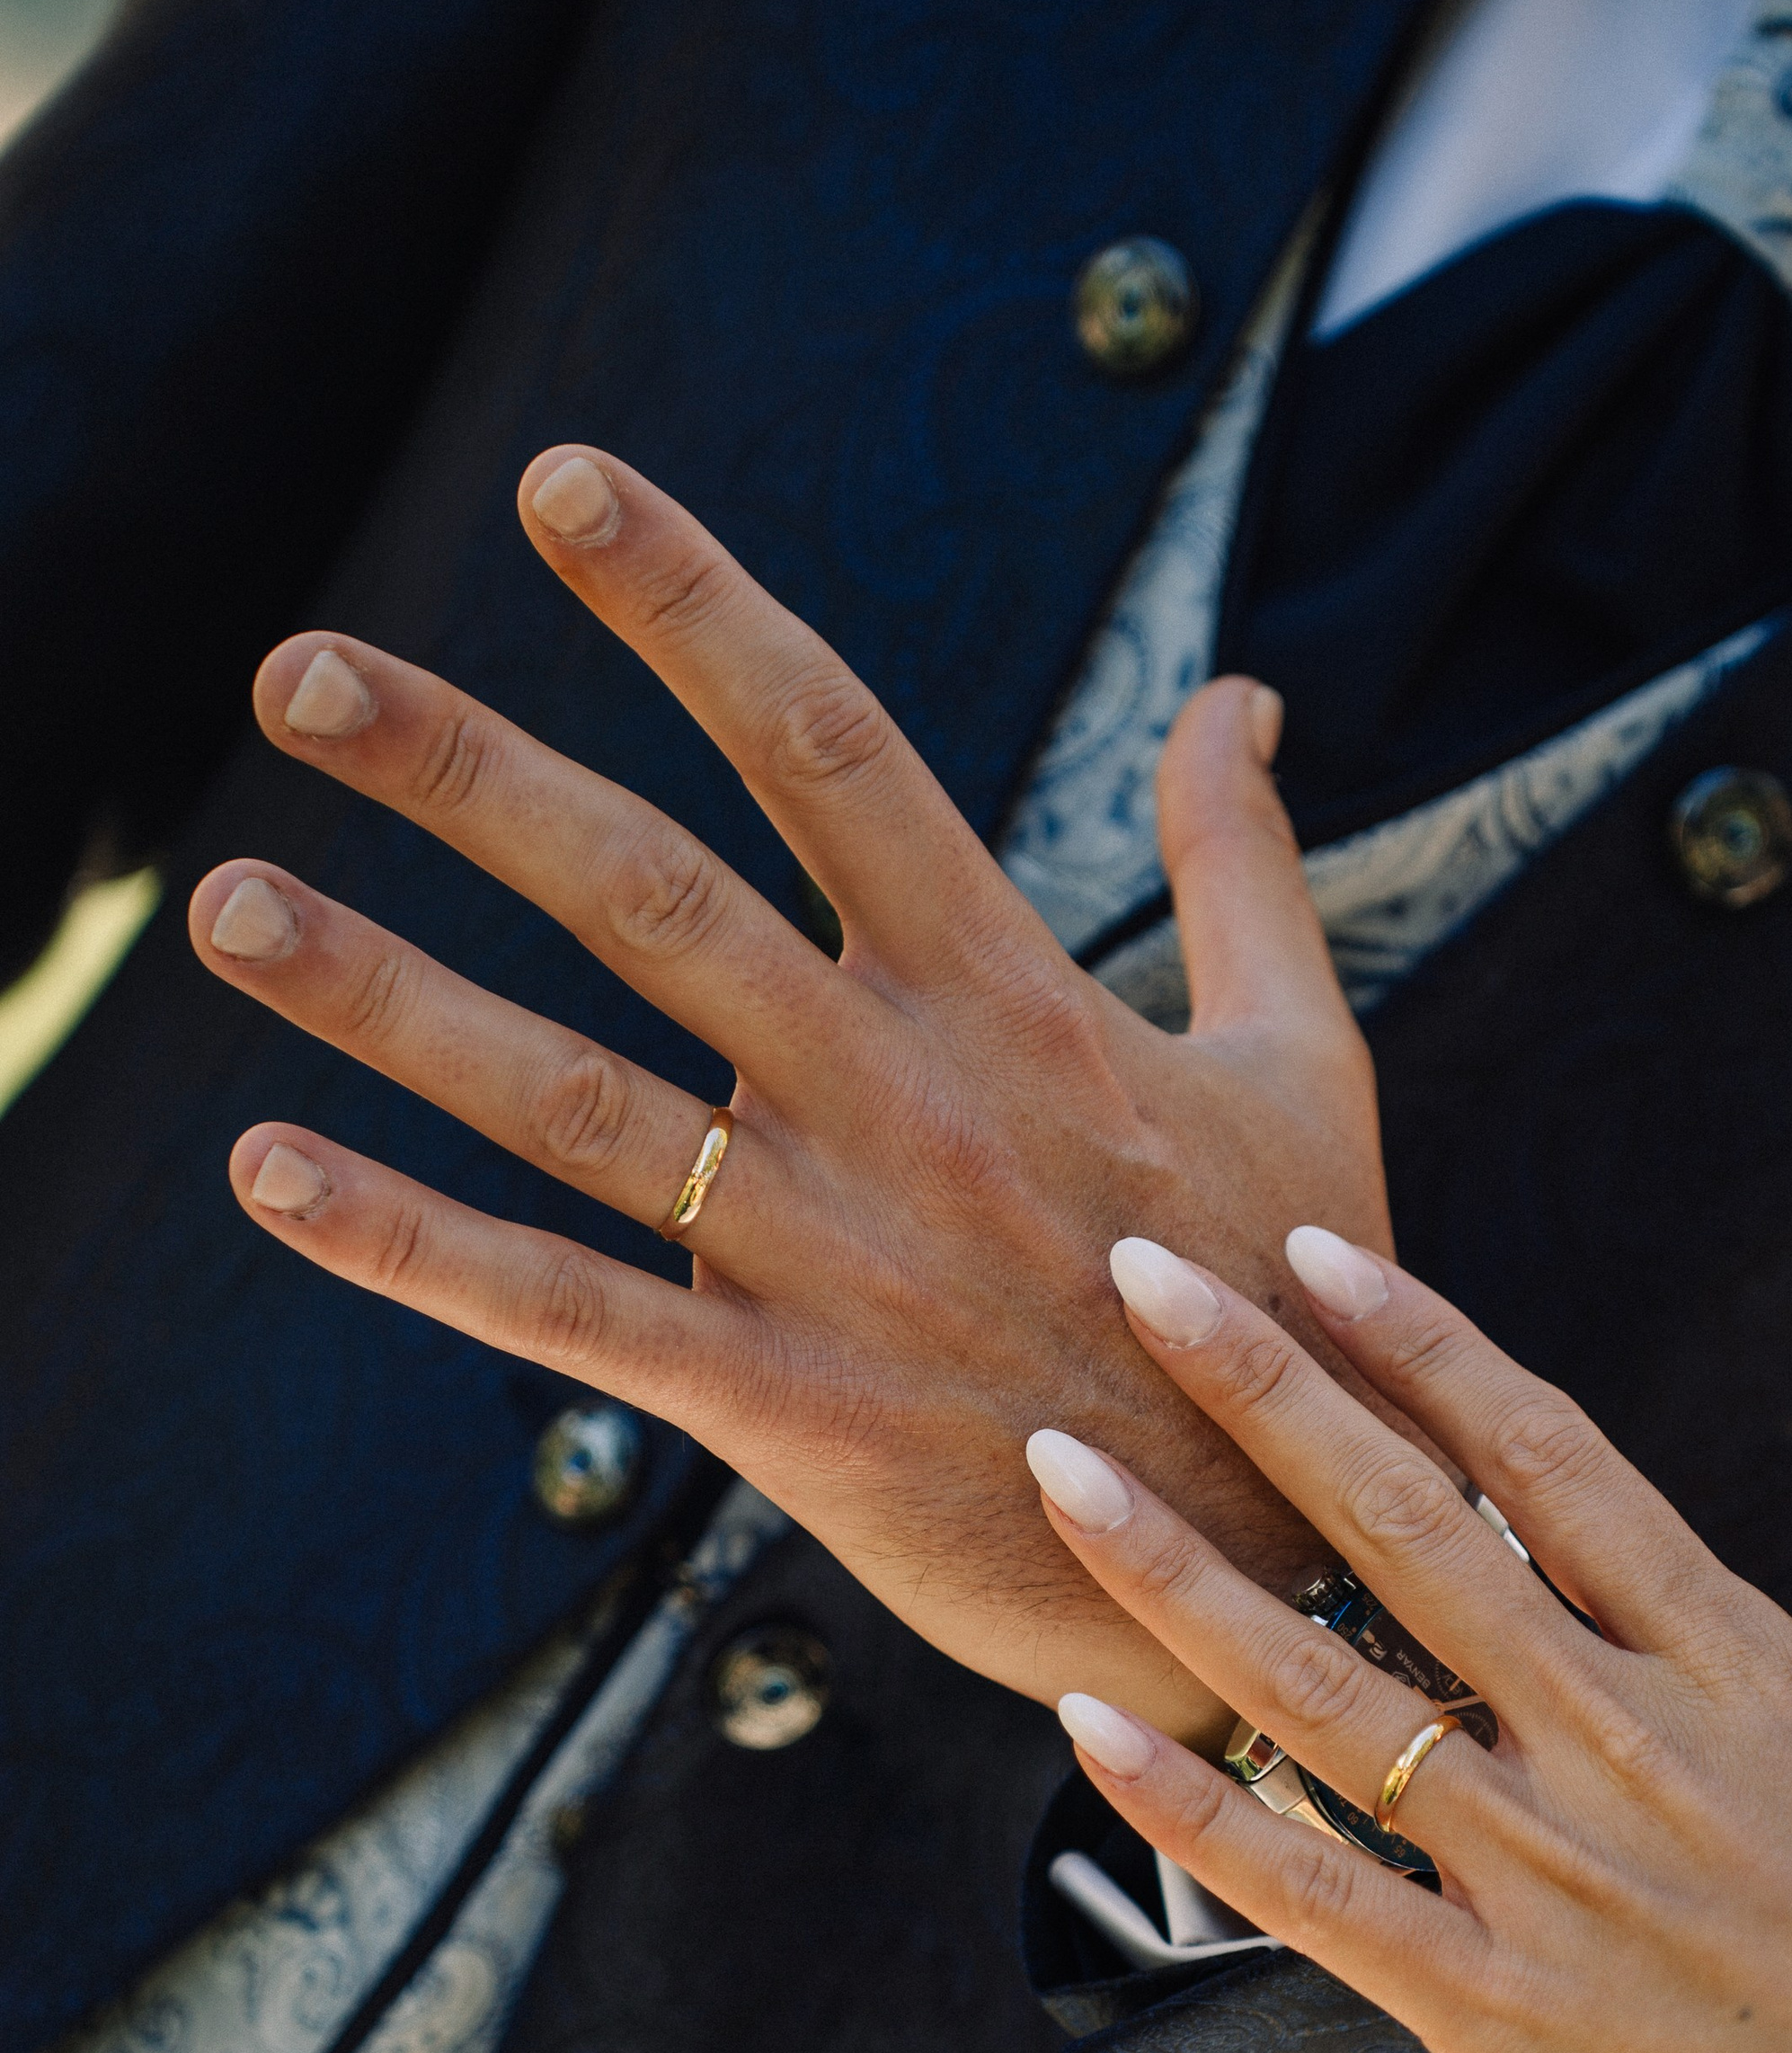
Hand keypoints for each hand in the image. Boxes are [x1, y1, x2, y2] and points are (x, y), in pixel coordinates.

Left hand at [201, 449, 1390, 1744]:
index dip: (695, 607)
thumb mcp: (1303, 1063)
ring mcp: (835, 1257)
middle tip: (295, 672)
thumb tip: (1247, 687)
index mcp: (1017, 996)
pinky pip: (570, 1314)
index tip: (562, 484)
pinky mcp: (786, 1406)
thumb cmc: (1282, 1300)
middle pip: (655, 896)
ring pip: (575, 1097)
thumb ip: (1247, 865)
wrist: (1279, 1568)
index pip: (835, 752)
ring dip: (387, 1000)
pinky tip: (270, 1172)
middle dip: (468, 777)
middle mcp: (903, 1102)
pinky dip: (415, 1248)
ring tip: (226, 907)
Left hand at [1024, 1223, 1791, 2052]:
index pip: (1547, 1458)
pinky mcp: (1497, 2009)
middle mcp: (1615, 1739)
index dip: (1423, 1343)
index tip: (1314, 1250)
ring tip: (1057, 1472)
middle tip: (1138, 1279)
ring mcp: (1546, 1873)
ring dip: (1179, 1573)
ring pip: (1322, 1692)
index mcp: (1730, 1660)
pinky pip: (1311, 1892)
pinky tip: (1083, 1727)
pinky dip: (1190, 1813)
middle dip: (1263, 1394)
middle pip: (1403, 1531)